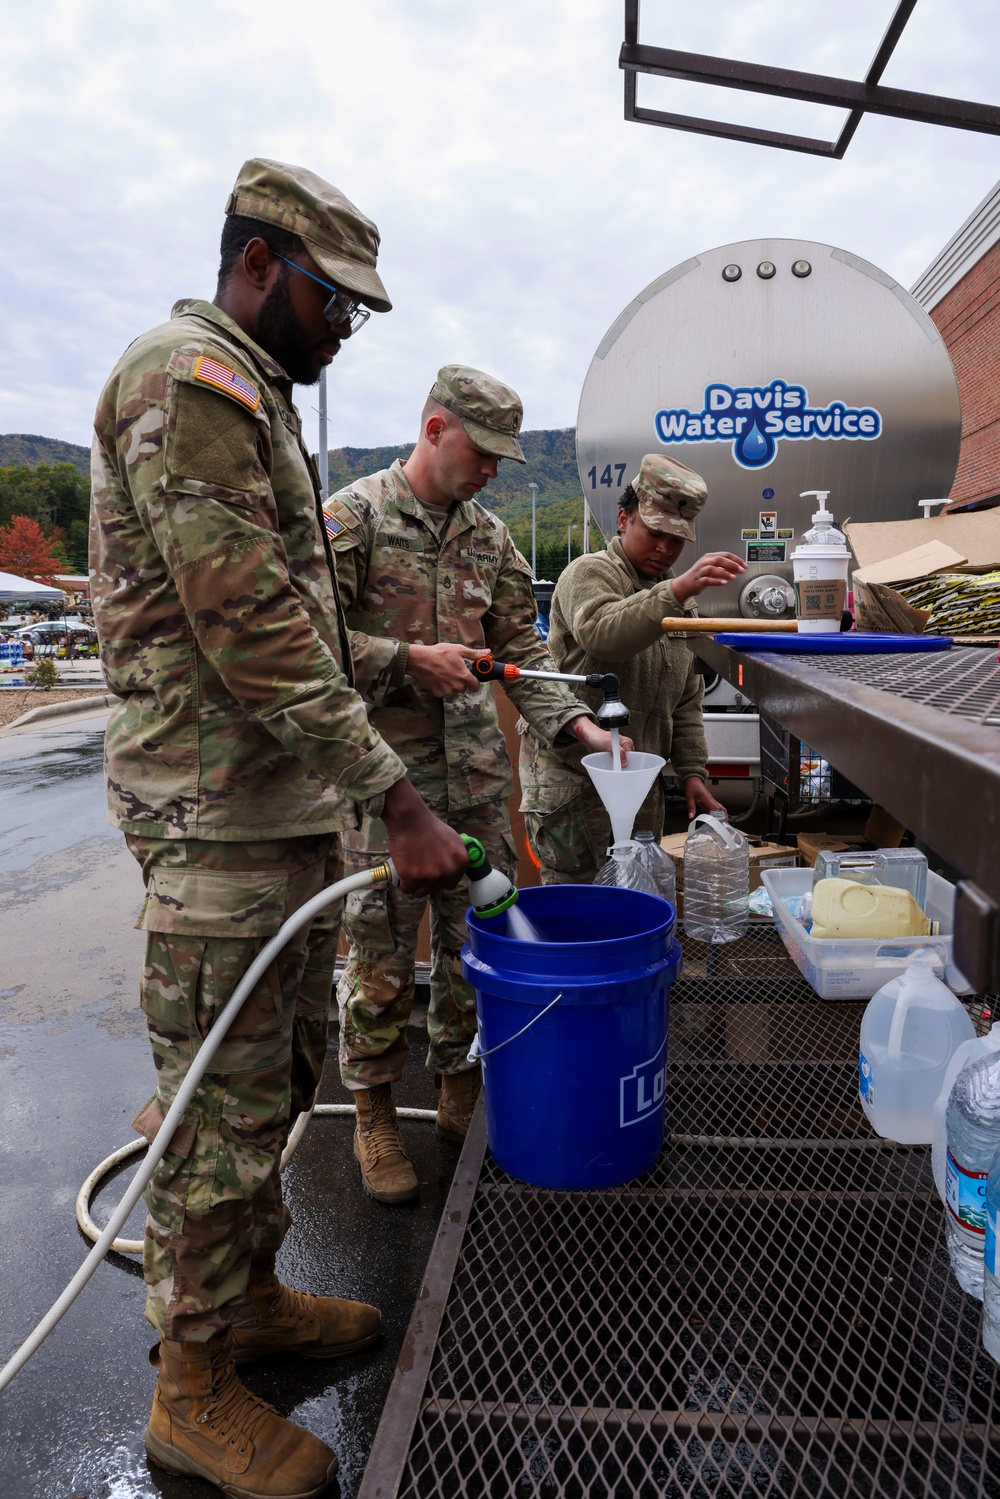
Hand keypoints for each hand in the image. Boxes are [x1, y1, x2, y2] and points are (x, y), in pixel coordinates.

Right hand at [381, 778, 469, 894]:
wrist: (410, 820)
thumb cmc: (430, 827)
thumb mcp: (454, 840)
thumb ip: (456, 857)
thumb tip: (453, 872)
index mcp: (461, 863)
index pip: (450, 884)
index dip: (439, 879)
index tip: (431, 871)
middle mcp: (448, 872)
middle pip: (435, 890)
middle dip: (426, 882)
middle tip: (418, 867)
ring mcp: (431, 876)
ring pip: (420, 892)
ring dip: (414, 884)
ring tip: (410, 869)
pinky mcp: (412, 878)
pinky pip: (406, 889)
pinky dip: (402, 882)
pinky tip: (403, 869)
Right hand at [407, 642, 482, 697]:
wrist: (420, 660)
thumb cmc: (439, 653)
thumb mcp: (458, 650)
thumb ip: (474, 654)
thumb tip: (487, 653)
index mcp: (464, 676)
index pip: (476, 686)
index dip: (474, 682)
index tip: (470, 678)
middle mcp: (457, 686)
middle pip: (464, 688)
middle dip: (460, 681)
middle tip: (453, 671)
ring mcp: (447, 691)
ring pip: (453, 690)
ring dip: (451, 684)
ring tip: (444, 673)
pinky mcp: (438, 693)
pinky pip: (443, 692)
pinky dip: (442, 687)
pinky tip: (437, 678)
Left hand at [570, 715, 633, 764]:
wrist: (588, 737)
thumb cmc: (597, 736)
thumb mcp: (608, 743)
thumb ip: (618, 751)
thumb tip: (625, 761)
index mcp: (627, 742)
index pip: (632, 756)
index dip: (627, 762)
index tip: (621, 766)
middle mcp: (624, 747)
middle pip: (628, 761)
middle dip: (622, 765)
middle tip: (615, 767)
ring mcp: (618, 752)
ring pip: (621, 763)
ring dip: (616, 766)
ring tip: (611, 765)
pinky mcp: (613, 756)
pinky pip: (615, 763)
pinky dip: (612, 766)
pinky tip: (609, 766)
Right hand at [671, 552, 745, 604]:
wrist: (685, 584)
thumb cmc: (699, 576)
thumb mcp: (712, 568)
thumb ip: (724, 568)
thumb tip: (737, 569)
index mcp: (709, 557)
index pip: (725, 555)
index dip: (736, 559)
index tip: (744, 565)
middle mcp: (705, 562)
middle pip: (719, 559)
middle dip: (732, 564)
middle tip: (741, 570)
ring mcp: (701, 571)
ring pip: (713, 568)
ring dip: (724, 572)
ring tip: (733, 577)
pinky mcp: (698, 580)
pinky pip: (708, 580)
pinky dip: (716, 581)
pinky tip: (723, 583)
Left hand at [684, 776, 726, 820]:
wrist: (693, 779)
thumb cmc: (692, 785)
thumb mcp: (689, 797)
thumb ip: (690, 807)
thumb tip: (691, 816)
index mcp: (707, 798)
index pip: (717, 808)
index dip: (720, 816)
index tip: (722, 822)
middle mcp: (711, 799)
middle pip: (721, 808)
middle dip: (725, 816)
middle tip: (725, 824)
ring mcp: (710, 800)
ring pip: (719, 808)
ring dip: (721, 815)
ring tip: (721, 823)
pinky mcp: (709, 800)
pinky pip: (714, 807)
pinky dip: (716, 813)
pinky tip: (714, 818)